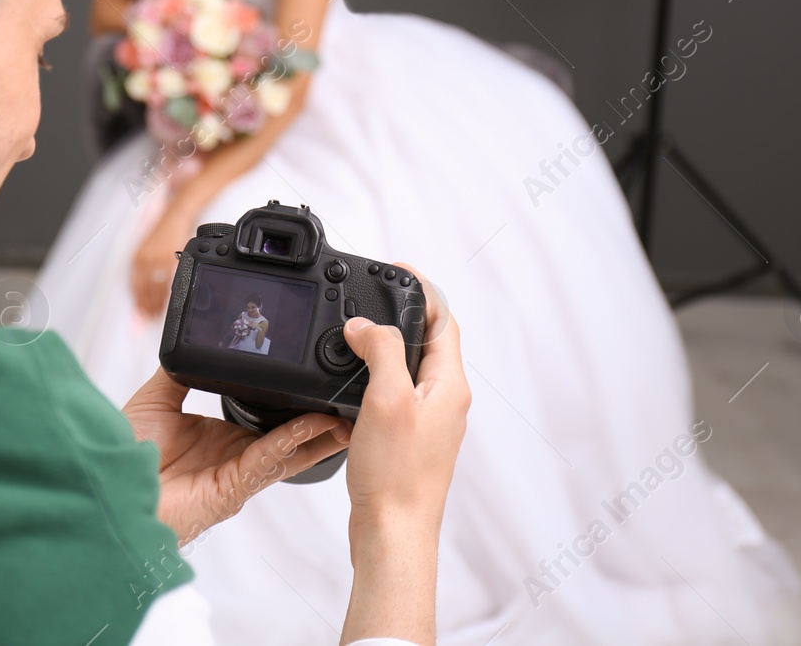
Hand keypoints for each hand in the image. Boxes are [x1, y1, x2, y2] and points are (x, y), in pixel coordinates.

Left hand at [122, 369, 348, 545]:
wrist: (107, 487)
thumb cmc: (124, 457)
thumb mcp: (155, 400)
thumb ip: (180, 372)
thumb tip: (197, 342)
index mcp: (220, 437)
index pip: (267, 418)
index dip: (293, 402)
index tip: (314, 379)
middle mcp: (233, 456)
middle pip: (289, 437)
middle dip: (321, 422)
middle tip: (349, 400)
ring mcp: (236, 475)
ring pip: (289, 451)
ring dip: (319, 433)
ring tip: (347, 414)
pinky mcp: (232, 489)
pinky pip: (268, 461)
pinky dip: (293, 442)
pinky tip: (311, 425)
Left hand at [131, 207, 193, 318]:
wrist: (176, 216)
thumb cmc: (164, 232)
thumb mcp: (149, 250)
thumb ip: (147, 269)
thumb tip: (147, 291)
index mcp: (137, 257)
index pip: (134, 286)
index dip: (136, 302)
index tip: (138, 315)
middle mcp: (144, 258)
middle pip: (143, 289)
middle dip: (145, 308)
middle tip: (147, 321)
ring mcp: (158, 258)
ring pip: (155, 288)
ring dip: (155, 304)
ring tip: (156, 316)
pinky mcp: (171, 257)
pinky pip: (167, 281)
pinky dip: (167, 294)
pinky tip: (168, 302)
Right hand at [337, 265, 468, 645]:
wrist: (393, 532)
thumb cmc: (396, 475)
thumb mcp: (387, 399)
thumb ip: (381, 351)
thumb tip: (366, 324)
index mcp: (449, 384)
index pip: (443, 319)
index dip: (422, 288)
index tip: (396, 268)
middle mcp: (445, 400)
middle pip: (428, 340)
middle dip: (401, 312)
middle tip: (371, 294)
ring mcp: (428, 421)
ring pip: (410, 367)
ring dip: (386, 344)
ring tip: (358, 329)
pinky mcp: (409, 439)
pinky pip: (395, 393)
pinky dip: (375, 376)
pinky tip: (351, 381)